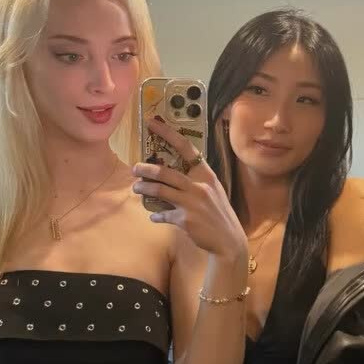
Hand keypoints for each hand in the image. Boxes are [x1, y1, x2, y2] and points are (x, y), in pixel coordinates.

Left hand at [133, 121, 247, 261]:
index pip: (186, 148)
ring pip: (159, 190)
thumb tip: (175, 173)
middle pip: (166, 171)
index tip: (152, 123)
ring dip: (144, 188)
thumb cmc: (218, 213)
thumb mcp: (213, 191)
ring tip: (136, 188)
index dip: (168, 134)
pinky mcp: (185, 219)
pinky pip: (163, 214)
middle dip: (146, 169)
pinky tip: (154, 216)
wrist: (228, 240)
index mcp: (206, 175)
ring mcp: (192, 203)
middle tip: (135, 168)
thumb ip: (197, 180)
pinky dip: (156, 215)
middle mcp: (199, 186)